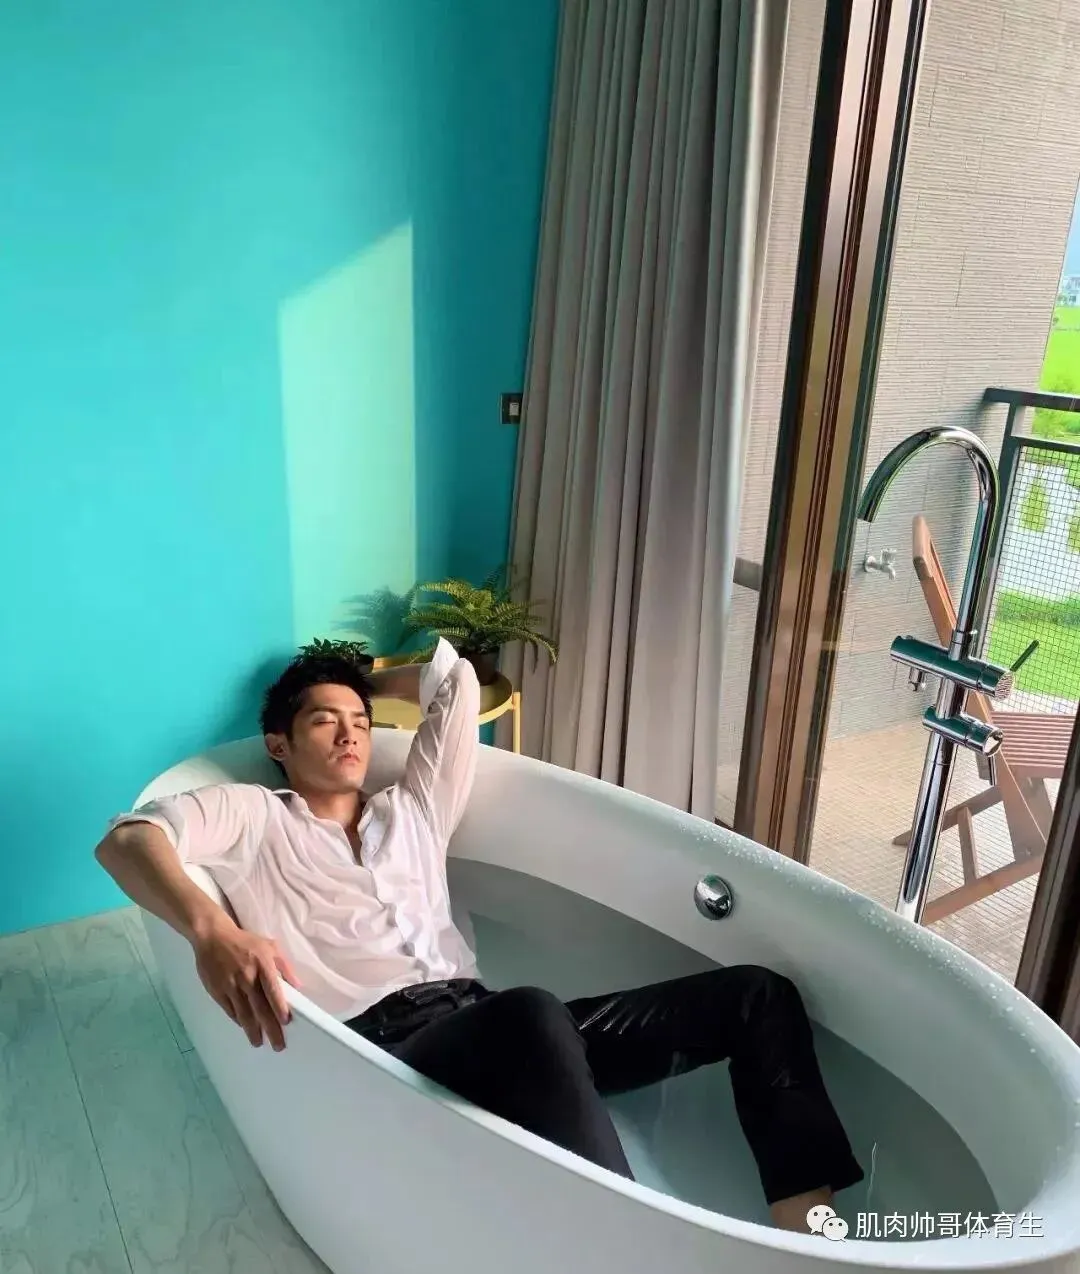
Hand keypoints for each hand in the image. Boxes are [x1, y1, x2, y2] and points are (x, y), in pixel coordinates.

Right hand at [192, 918, 300, 1050]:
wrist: (213, 937)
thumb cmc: (245, 942)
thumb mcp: (270, 947)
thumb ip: (284, 966)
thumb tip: (297, 987)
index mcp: (262, 964)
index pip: (273, 990)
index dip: (279, 1007)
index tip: (286, 1022)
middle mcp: (247, 977)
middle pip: (260, 1008)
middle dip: (270, 1029)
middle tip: (278, 1045)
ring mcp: (231, 985)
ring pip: (244, 1014)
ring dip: (252, 1031)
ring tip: (259, 1043)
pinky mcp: (217, 991)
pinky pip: (230, 1010)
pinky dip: (239, 1021)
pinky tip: (245, 1028)